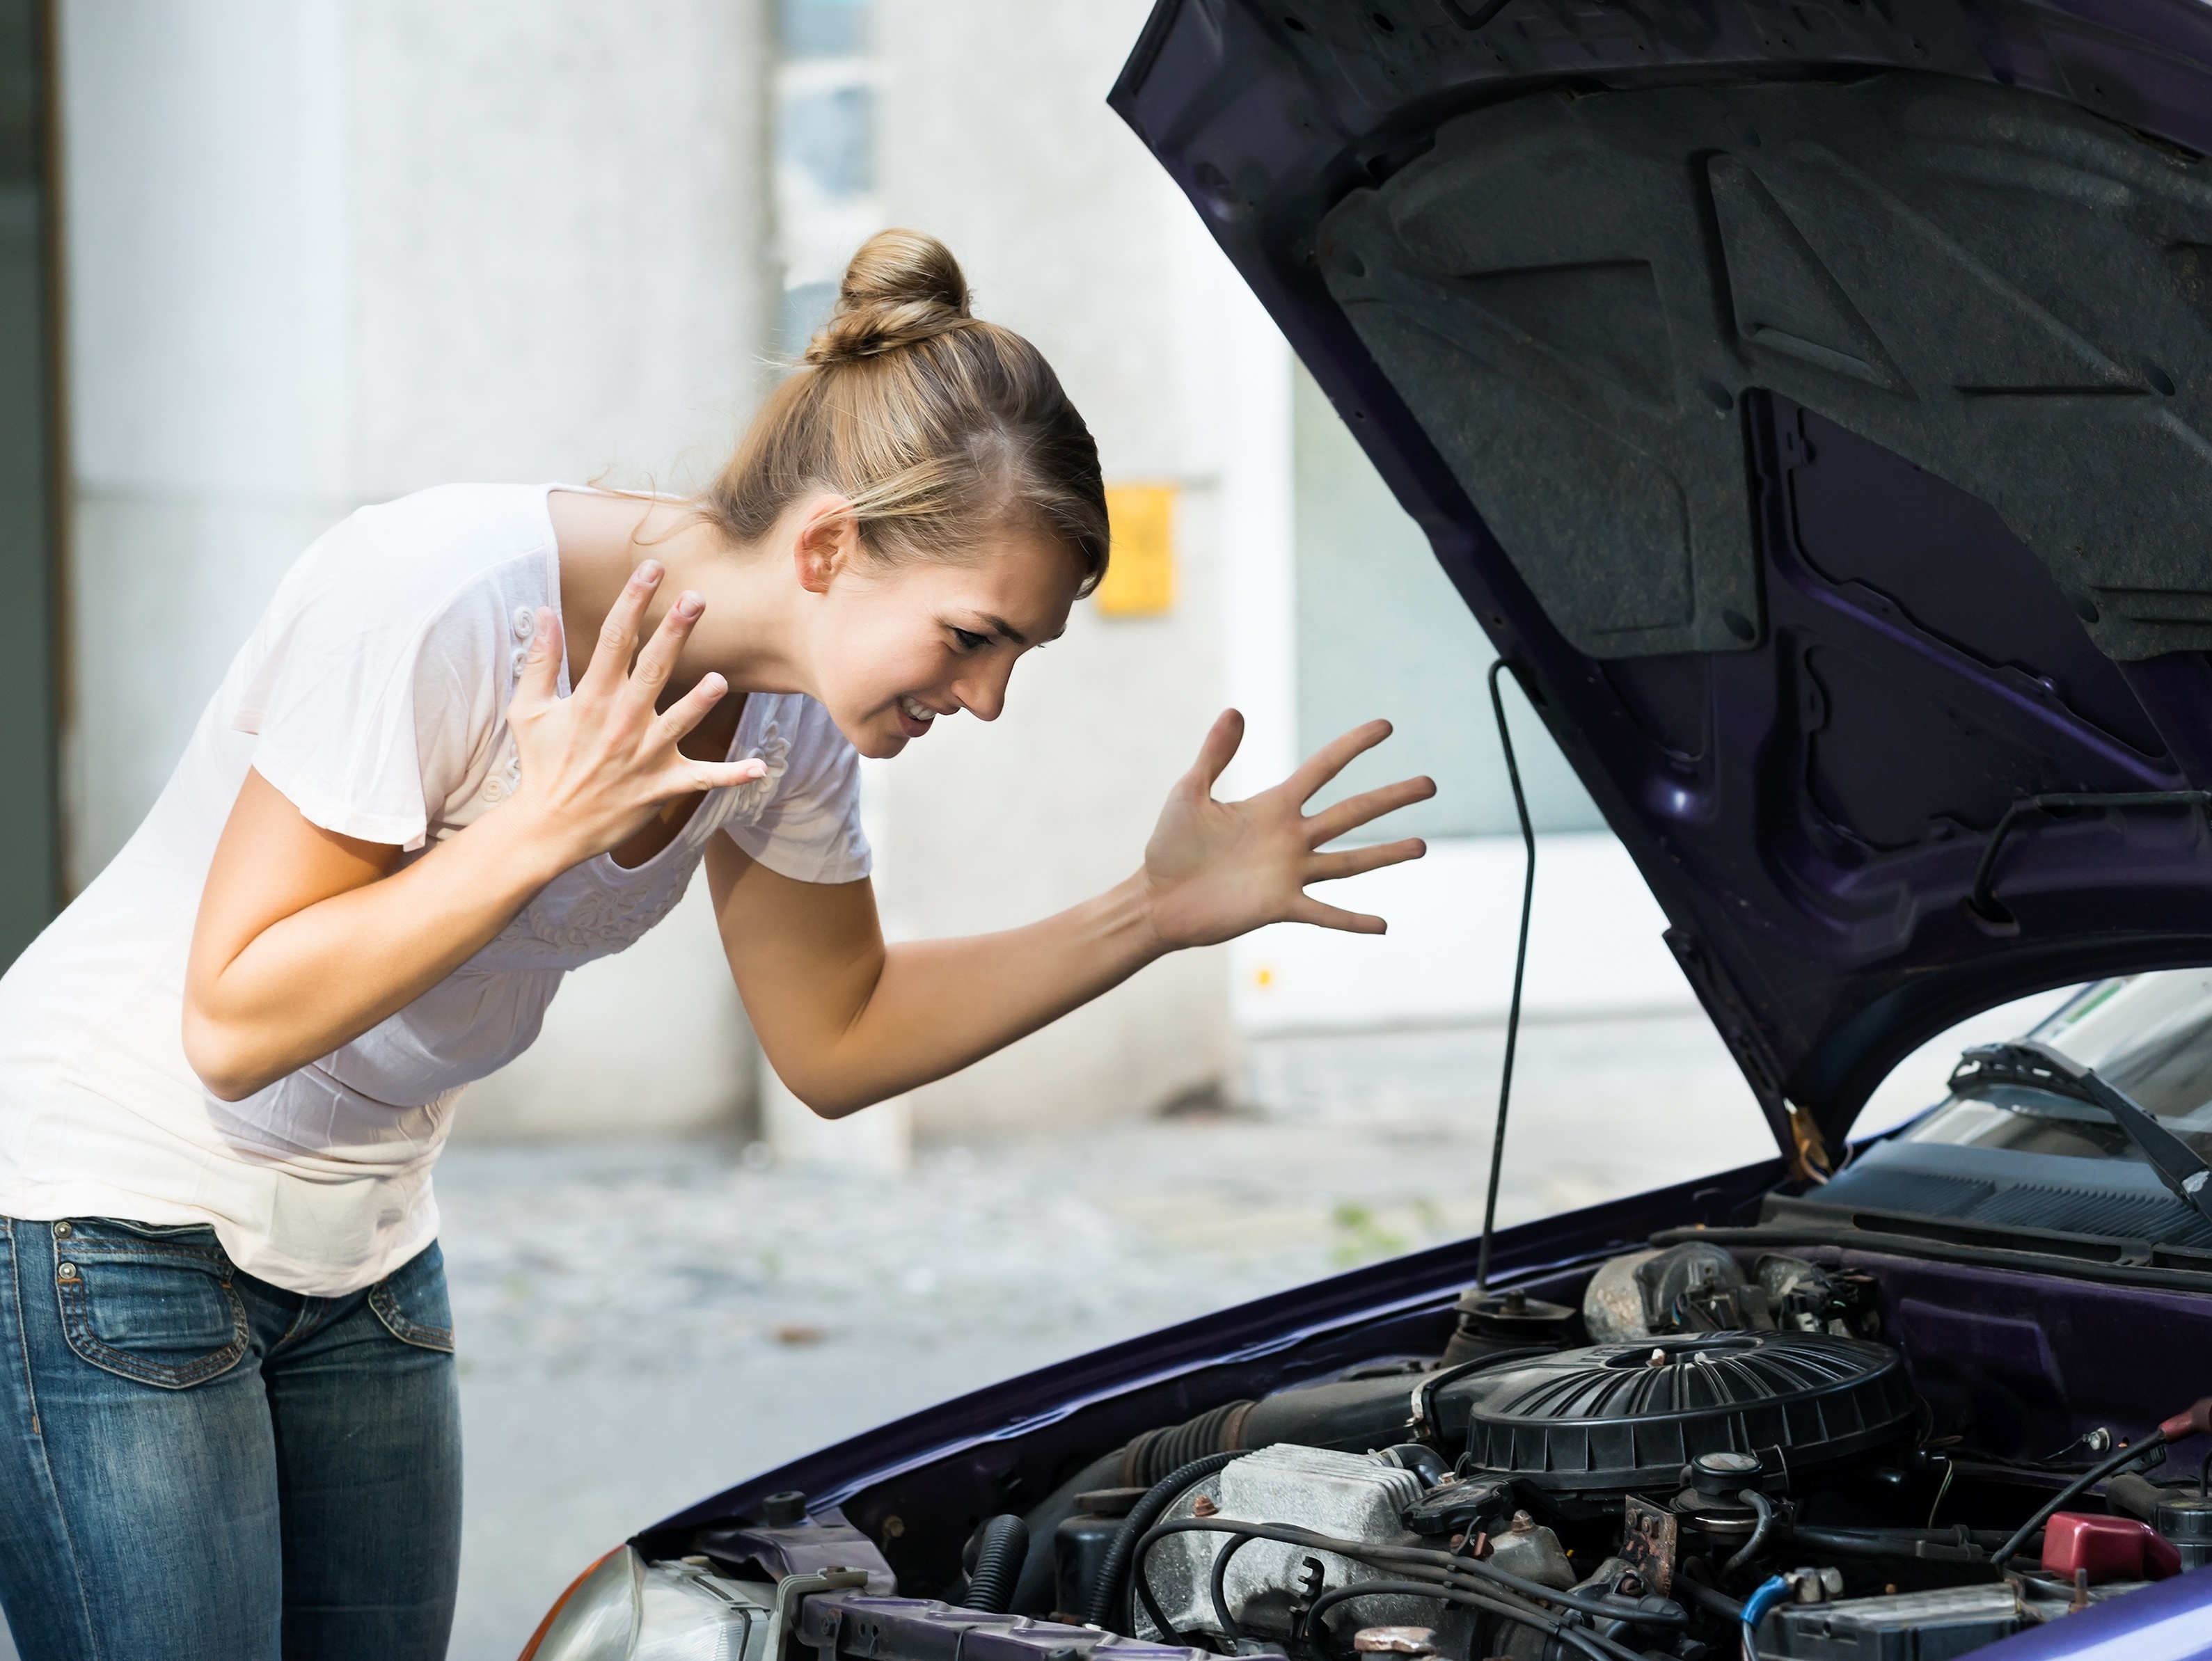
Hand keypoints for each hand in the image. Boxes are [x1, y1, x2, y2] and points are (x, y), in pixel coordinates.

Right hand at [503, 561, 765, 868]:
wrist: (548, 826)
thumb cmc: (540, 763)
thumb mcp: (529, 710)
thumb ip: (542, 661)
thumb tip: (544, 612)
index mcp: (591, 699)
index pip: (615, 640)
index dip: (633, 601)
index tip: (651, 569)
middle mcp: (621, 722)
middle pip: (653, 670)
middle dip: (674, 633)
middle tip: (696, 599)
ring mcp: (643, 756)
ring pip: (679, 722)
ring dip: (700, 703)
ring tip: (717, 680)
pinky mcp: (660, 786)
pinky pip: (701, 779)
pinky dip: (731, 775)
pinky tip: (761, 768)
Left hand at [1139, 711, 1433, 949]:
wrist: (1157, 898)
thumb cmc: (1171, 846)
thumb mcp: (1190, 792)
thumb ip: (1214, 755)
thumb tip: (1236, 711)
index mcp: (1273, 806)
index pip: (1323, 768)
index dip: (1354, 746)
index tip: (1385, 727)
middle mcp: (1291, 838)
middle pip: (1352, 813)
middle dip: (1391, 797)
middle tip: (1430, 784)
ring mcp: (1290, 873)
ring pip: (1350, 861)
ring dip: (1386, 854)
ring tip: (1423, 845)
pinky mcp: (1280, 907)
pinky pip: (1324, 913)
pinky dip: (1352, 920)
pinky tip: (1383, 925)